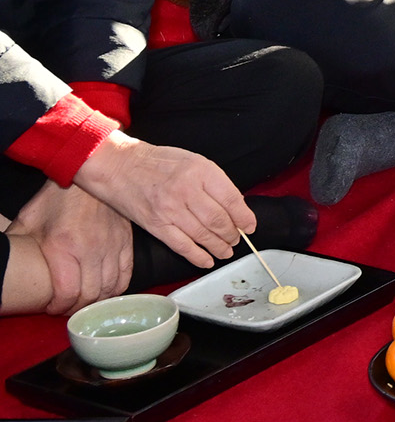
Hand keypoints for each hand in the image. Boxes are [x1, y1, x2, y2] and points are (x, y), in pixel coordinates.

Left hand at [8, 180, 133, 312]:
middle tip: (68, 307)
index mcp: (65, 246)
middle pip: (90, 296)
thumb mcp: (29, 219)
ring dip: (96, 300)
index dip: (59, 307)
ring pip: (110, 289)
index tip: (53, 308)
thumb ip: (17, 242)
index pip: (68, 292)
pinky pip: (126, 275)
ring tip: (85, 300)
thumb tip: (5, 261)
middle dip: (77, 308)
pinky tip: (105, 290)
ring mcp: (112, 247)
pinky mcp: (126, 242)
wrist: (88, 174)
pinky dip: (116, 288)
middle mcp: (92, 250)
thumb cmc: (57, 197)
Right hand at [69, 132, 256, 276]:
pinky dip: (197, 256)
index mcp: (201, 171)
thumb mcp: (193, 161)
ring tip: (226, 251)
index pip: (231, 200)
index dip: (243, 217)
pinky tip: (207, 260)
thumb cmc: (158, 161)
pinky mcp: (155, 225)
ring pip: (202, 235)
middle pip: (218, 220)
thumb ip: (213, 181)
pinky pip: (181, 245)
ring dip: (218, 246)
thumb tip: (234, 205)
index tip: (249, 226)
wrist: (118, 166)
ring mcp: (170, 210)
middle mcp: (187, 191)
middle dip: (231, 234)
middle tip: (236, 240)